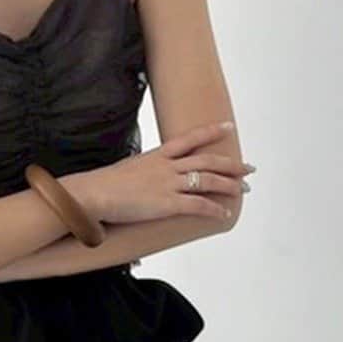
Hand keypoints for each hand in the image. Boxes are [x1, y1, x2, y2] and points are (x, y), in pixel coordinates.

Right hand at [68, 121, 253, 226]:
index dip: (211, 132)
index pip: (191, 138)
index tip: (228, 127)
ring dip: (229, 185)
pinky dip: (213, 209)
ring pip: (208, 181)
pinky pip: (197, 206)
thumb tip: (141, 181)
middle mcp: (167, 166)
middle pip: (207, 161)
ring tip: (243, 190)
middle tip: (248, 168)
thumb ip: (140, 172)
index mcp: (158, 155)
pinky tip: (224, 214)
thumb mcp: (126, 170)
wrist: (93, 193)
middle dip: (231, 165)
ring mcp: (169, 184)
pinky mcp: (167, 204)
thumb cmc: (103, 185)